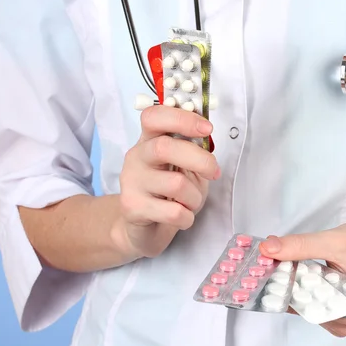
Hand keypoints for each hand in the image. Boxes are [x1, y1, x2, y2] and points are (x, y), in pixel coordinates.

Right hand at [111, 105, 220, 258]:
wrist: (142, 228)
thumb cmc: (168, 193)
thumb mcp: (183, 166)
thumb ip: (192, 148)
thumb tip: (207, 133)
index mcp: (149, 140)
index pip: (154, 116)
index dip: (182, 118)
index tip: (207, 129)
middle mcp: (136, 157)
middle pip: (164, 148)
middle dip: (199, 159)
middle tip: (214, 172)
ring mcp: (131, 182)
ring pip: (175, 184)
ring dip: (195, 197)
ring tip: (190, 202)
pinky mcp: (133, 208)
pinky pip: (173, 212)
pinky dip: (187, 218)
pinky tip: (182, 218)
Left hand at [259, 216, 345, 336]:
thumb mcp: (334, 240)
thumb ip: (300, 246)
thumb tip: (267, 249)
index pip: (299, 305)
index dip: (277, 286)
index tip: (259, 270)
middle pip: (302, 305)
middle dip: (283, 282)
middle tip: (267, 262)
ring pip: (308, 301)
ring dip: (293, 282)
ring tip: (282, 263)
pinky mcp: (345, 301)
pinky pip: (317, 296)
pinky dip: (305, 283)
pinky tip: (299, 267)